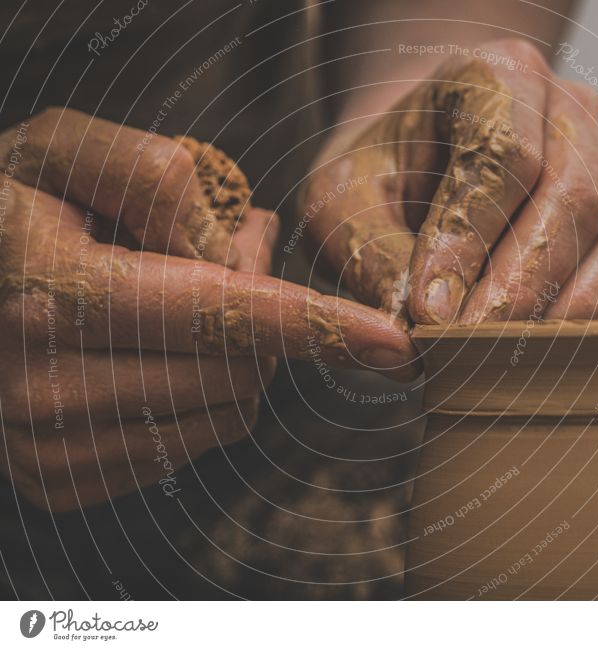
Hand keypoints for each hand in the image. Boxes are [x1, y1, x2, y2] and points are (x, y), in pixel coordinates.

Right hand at [0, 109, 417, 510]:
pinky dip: (204, 392)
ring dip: (236, 354)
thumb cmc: (17, 207)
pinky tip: (160, 352)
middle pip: (239, 368)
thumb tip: (233, 249)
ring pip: (228, 411)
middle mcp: (45, 386)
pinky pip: (196, 439)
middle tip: (224, 256)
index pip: (217, 314)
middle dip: (264, 313)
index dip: (314, 324)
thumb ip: (148, 175)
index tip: (390, 342)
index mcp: (51, 293)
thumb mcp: (65, 150)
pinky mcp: (64, 477)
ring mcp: (51, 445)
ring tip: (183, 299)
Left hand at [303, 39, 597, 323]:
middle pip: (574, 193)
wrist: (425, 156)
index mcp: (494, 80)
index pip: (501, 157)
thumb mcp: (342, 201)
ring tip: (540, 357)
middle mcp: (568, 111)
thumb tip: (407, 334)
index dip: (472, 239)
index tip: (431, 312)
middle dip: (528, 282)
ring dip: (592, 299)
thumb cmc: (384, 176)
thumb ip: (367, 255)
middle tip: (484, 346)